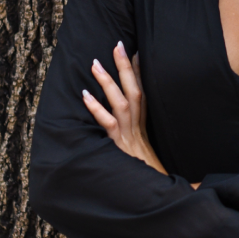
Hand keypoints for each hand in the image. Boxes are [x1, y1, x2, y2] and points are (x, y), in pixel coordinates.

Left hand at [83, 41, 167, 175]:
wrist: (153, 191)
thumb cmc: (147, 175)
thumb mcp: (145, 153)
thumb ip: (137, 140)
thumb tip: (129, 128)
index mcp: (143, 127)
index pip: (144, 94)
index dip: (139, 73)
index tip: (135, 52)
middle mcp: (137, 127)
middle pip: (135, 91)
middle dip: (126, 67)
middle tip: (118, 45)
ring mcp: (128, 135)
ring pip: (121, 102)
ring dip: (108, 82)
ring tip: (95, 63)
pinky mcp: (118, 145)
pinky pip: (108, 124)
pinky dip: (97, 109)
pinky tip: (85, 96)